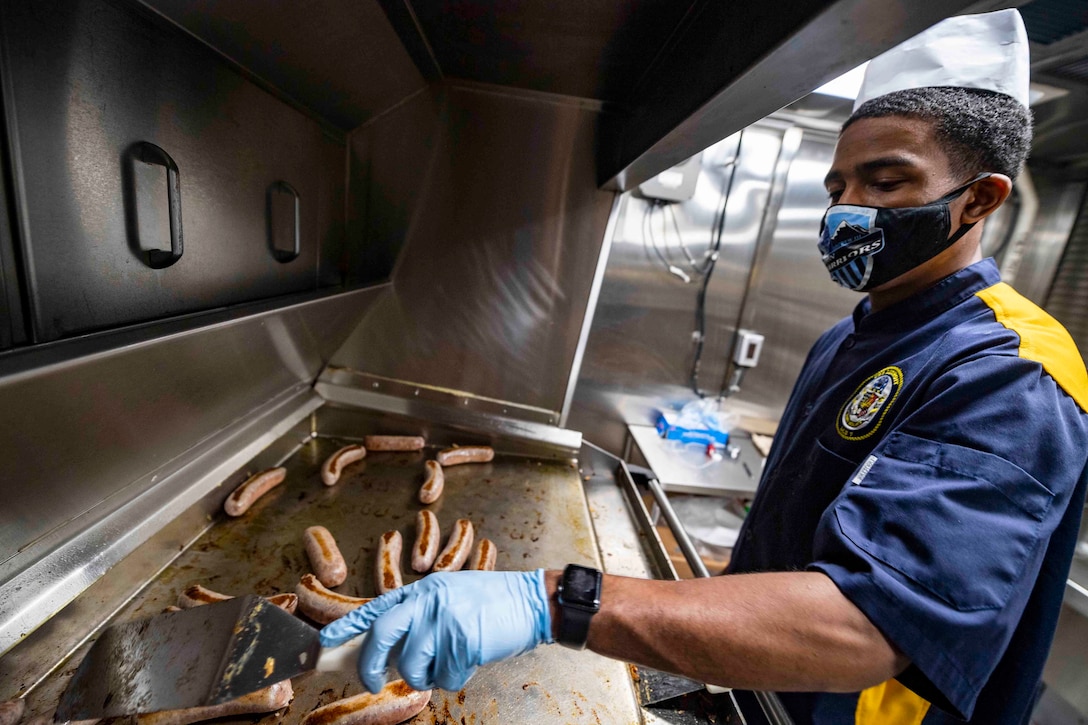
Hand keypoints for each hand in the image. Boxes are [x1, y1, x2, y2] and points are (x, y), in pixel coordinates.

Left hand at [320, 569, 552, 692]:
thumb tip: (393, 646)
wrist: (533, 601)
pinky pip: (444, 677)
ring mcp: (445, 620)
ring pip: (413, 665)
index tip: (326, 641)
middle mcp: (429, 601)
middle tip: (373, 681)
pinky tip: (470, 660)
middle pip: (382, 636)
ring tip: (445, 665)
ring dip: (426, 677)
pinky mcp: (463, 641)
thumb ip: (422, 612)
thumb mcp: (452, 594)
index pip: (377, 608)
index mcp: (424, 589)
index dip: (348, 626)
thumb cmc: (494, 602)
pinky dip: (455, 678)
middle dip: (371, 666)